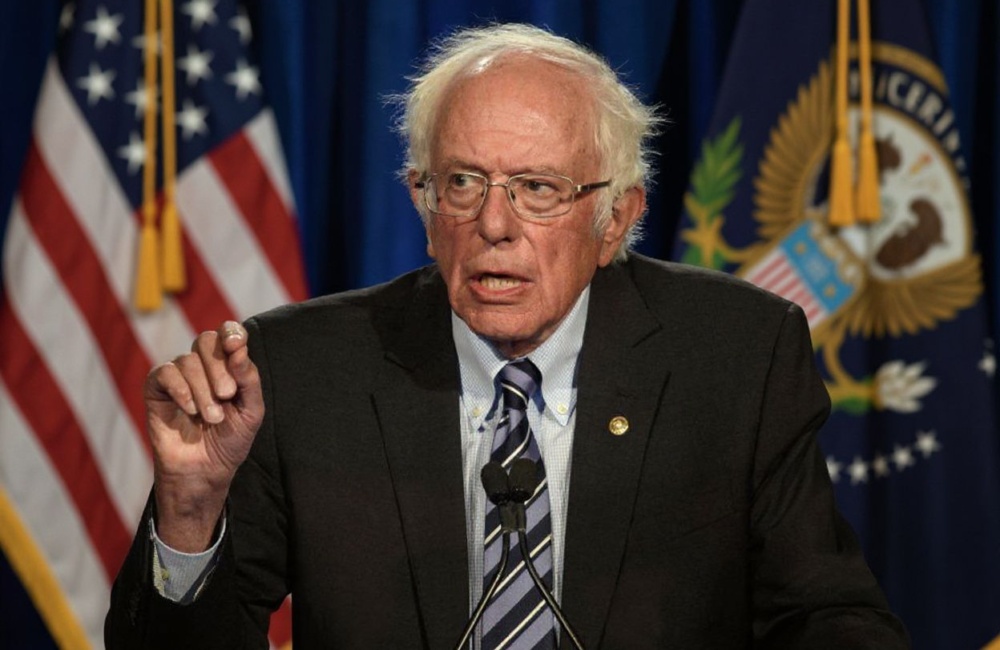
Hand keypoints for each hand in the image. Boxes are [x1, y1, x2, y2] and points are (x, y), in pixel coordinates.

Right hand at [145, 320, 263, 550]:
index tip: (235, 343)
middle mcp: (202, 366)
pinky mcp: (156, 389)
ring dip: (203, 390)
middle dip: (219, 367)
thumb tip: (239, 348)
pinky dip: (180, 389)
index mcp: (228, 366)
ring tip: (212, 417)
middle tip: (226, 395)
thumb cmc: (230, 441)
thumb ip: (248, 378)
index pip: (228, 333)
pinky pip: (165, 372)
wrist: (205, 471)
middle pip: (205, 340)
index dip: (231, 332)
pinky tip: (190, 410)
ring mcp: (178, 376)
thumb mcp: (251, 411)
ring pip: (187, 360)